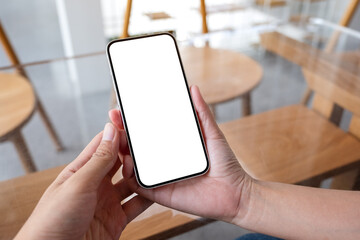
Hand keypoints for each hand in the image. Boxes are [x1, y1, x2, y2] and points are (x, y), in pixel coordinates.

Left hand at [15, 123, 151, 239]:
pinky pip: (136, 205)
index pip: (103, 146)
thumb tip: (110, 131)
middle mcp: (95, 184)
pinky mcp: (116, 219)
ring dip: (141, 176)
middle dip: (132, 155)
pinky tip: (155, 190)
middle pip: (119, 162)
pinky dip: (147, 197)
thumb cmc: (52, 221)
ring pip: (131, 183)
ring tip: (152, 169)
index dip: (118, 135)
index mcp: (81, 171)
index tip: (133, 128)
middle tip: (145, 151)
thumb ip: (98, 159)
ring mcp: (107, 202)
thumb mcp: (78, 184)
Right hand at [109, 86, 251, 222]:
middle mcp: (162, 160)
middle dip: (121, 131)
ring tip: (117, 137)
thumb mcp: (212, 134)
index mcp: (172, 146)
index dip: (133, 121)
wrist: (235, 193)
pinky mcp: (159, 193)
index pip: (148, 132)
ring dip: (121, 150)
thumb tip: (194, 89)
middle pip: (136, 146)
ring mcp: (159, 176)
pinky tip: (127, 161)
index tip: (123, 109)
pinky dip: (130, 173)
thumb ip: (202, 113)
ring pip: (133, 163)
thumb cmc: (225, 164)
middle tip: (114, 118)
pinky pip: (139, 184)